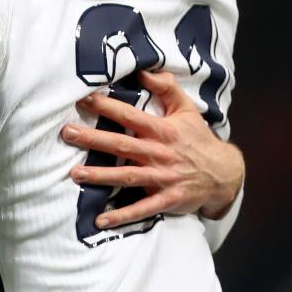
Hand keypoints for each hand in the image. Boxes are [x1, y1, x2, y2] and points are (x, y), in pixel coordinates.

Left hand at [61, 70, 244, 229]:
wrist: (224, 173)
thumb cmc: (198, 139)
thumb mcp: (186, 109)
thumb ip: (166, 87)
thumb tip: (144, 71)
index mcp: (162, 130)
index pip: (130, 115)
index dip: (107, 106)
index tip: (83, 99)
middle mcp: (160, 153)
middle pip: (122, 144)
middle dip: (94, 139)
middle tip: (67, 133)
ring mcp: (163, 178)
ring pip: (127, 176)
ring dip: (101, 176)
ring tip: (75, 174)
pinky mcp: (167, 199)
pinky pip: (142, 209)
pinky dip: (122, 216)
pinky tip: (100, 220)